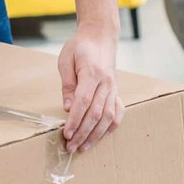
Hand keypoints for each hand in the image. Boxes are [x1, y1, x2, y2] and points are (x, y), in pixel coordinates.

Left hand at [58, 26, 123, 153]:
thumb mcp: (66, 60)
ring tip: (83, 147)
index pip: (83, 102)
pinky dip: (111, 127)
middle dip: (82, 133)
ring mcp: (113, 88)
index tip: (66, 133)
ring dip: (95, 135)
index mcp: (92, 73)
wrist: (100, 37)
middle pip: (96, 114)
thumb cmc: (80, 47)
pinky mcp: (116, 91)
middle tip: (70, 146)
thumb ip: (67, 84)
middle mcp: (106, 83)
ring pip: (108, 118)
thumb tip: (67, 108)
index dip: (75, 120)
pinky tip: (101, 136)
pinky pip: (118, 113)